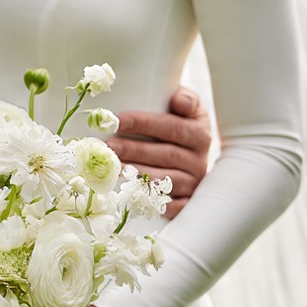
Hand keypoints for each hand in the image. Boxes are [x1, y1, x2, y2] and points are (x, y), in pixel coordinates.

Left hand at [108, 87, 211, 217]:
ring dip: (137, 175)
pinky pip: (170, 207)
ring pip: (165, 181)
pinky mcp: (186, 204)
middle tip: (106, 147)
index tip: (116, 120)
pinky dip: (150, 202)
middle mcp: (199, 161)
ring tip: (112, 169)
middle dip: (133, 150)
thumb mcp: (190, 112)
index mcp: (200, 135)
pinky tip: (128, 195)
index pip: (171, 127)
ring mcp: (193, 185)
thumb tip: (178, 99)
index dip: (143, 123)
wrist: (194, 162)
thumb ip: (186, 100)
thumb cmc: (182, 130)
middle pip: (165, 155)